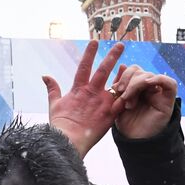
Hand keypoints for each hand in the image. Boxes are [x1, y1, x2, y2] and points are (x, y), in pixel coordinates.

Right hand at [44, 41, 125, 156]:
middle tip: (121, 45)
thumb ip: (52, 89)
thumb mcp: (54, 104)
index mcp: (78, 90)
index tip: (94, 41)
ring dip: (124, 74)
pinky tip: (139, 88)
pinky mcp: (110, 115)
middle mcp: (91, 93)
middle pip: (103, 70)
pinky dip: (130, 96)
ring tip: (133, 65)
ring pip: (116, 84)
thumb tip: (45, 76)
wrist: (67, 142)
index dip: (89, 53)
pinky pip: (122, 103)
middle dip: (112, 56)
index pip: (84, 67)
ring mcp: (102, 103)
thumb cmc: (59, 125)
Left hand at [109, 63, 178, 140]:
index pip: (133, 70)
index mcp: (137, 87)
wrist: (134, 142)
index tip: (115, 89)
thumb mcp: (118, 102)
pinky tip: (148, 84)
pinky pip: (170, 83)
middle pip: (141, 71)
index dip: (124, 76)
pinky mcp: (168, 100)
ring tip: (129, 102)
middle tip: (123, 96)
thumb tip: (122, 64)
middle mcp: (149, 88)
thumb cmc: (126, 124)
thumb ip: (121, 85)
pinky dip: (159, 79)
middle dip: (129, 81)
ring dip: (137, 85)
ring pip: (150, 76)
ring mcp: (159, 94)